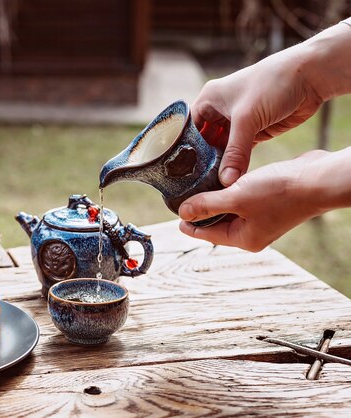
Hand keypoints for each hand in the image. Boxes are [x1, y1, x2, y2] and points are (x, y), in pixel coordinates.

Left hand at [178, 150, 331, 251]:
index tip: (177, 218)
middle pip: (219, 223)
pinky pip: (243, 200)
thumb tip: (183, 214)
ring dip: (216, 200)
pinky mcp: (269, 202)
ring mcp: (263, 218)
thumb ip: (208, 205)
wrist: (318, 179)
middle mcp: (254, 232)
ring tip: (198, 188)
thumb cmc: (280, 192)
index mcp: (245, 239)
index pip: (209, 235)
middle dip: (202, 212)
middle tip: (184, 199)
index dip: (191, 225)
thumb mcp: (236, 197)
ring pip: (231, 210)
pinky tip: (222, 180)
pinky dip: (231, 192)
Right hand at [193, 19, 350, 186]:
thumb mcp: (247, 119)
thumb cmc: (271, 85)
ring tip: (210, 186)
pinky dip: (236, 164)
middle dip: (202, 161)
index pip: (188, 129)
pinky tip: (230, 180)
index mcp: (209, 100)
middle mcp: (220, 111)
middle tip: (194, 184)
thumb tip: (226, 181)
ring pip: (223, 149)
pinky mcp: (254, 131)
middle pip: (204, 141)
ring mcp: (237, 122)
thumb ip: (236, 152)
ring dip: (220, 165)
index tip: (179, 172)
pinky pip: (240, 152)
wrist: (310, 76)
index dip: (183, 149)